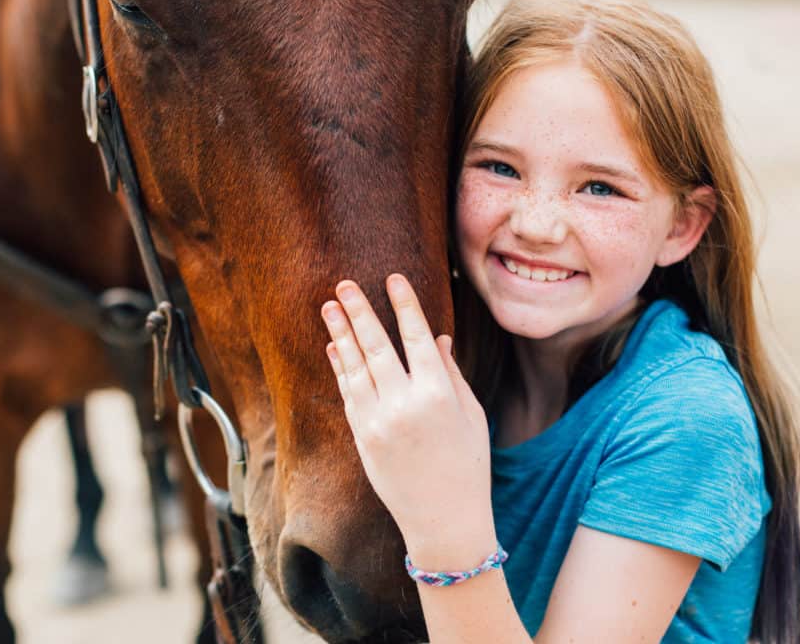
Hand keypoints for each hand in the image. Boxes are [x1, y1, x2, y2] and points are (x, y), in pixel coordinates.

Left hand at [321, 274, 496, 568]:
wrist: (444, 520)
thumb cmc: (467, 465)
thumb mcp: (471, 415)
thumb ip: (451, 373)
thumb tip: (437, 336)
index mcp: (438, 394)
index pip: (416, 337)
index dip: (404, 304)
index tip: (393, 278)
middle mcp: (404, 404)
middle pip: (376, 346)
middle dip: (359, 311)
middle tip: (343, 284)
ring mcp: (378, 421)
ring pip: (354, 367)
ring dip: (340, 334)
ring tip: (329, 306)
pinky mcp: (362, 437)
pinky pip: (347, 394)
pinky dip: (340, 368)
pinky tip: (334, 347)